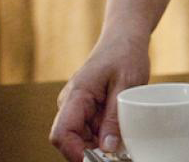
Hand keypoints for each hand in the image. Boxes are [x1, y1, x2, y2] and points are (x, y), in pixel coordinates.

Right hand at [48, 32, 149, 160]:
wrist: (124, 38)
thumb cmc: (126, 54)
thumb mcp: (127, 85)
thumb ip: (114, 117)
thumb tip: (107, 148)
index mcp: (76, 95)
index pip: (62, 133)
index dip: (75, 152)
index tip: (97, 160)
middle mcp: (70, 103)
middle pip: (70, 140)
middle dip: (91, 151)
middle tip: (117, 154)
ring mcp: (77, 106)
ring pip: (81, 138)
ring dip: (99, 144)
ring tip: (123, 140)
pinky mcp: (86, 109)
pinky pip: (90, 130)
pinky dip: (103, 136)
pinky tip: (120, 132)